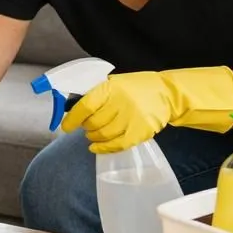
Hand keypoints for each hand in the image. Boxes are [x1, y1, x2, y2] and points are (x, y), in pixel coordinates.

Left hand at [63, 67, 232, 152]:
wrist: (167, 93)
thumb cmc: (136, 88)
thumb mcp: (114, 83)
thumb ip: (96, 94)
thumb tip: (71, 109)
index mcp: (110, 88)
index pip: (85, 106)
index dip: (71, 119)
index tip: (66, 125)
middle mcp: (120, 103)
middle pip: (92, 123)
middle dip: (84, 127)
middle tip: (84, 126)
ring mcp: (131, 119)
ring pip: (102, 136)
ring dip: (93, 137)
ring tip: (93, 134)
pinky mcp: (140, 132)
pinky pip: (116, 145)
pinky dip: (103, 148)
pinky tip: (96, 147)